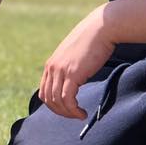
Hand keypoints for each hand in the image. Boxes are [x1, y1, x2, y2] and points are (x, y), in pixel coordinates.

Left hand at [39, 5, 114, 119]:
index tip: (67, 109)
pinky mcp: (72, 74)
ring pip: (57, 101)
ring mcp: (61, 71)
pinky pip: (67, 99)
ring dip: (68, 113)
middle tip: (74, 115)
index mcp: (51, 64)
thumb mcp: (75, 55)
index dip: (54, 104)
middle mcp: (52, 68)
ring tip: (79, 115)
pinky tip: (82, 113)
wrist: (101, 28)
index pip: (44, 91)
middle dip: (60, 111)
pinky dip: (73, 110)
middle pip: (48, 99)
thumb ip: (70, 66)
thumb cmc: (93, 41)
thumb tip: (75, 79)